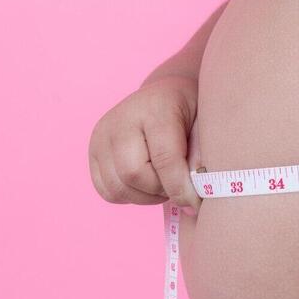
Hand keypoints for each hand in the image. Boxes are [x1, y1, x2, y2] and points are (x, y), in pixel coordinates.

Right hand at [88, 75, 201, 209]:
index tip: (195, 203)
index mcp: (155, 108)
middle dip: (160, 191)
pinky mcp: (92, 151)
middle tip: (178, 187)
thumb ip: (202, 157)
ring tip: (164, 183)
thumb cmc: (189, 112)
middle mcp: (120, 120)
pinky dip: (129, 196)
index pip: (164, 158)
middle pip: (132, 174)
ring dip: (146, 197)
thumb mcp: (206, 126)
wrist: (163, 95)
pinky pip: (107, 190)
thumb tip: (195, 195)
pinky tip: (145, 182)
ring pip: (118, 187)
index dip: (181, 188)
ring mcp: (101, 135)